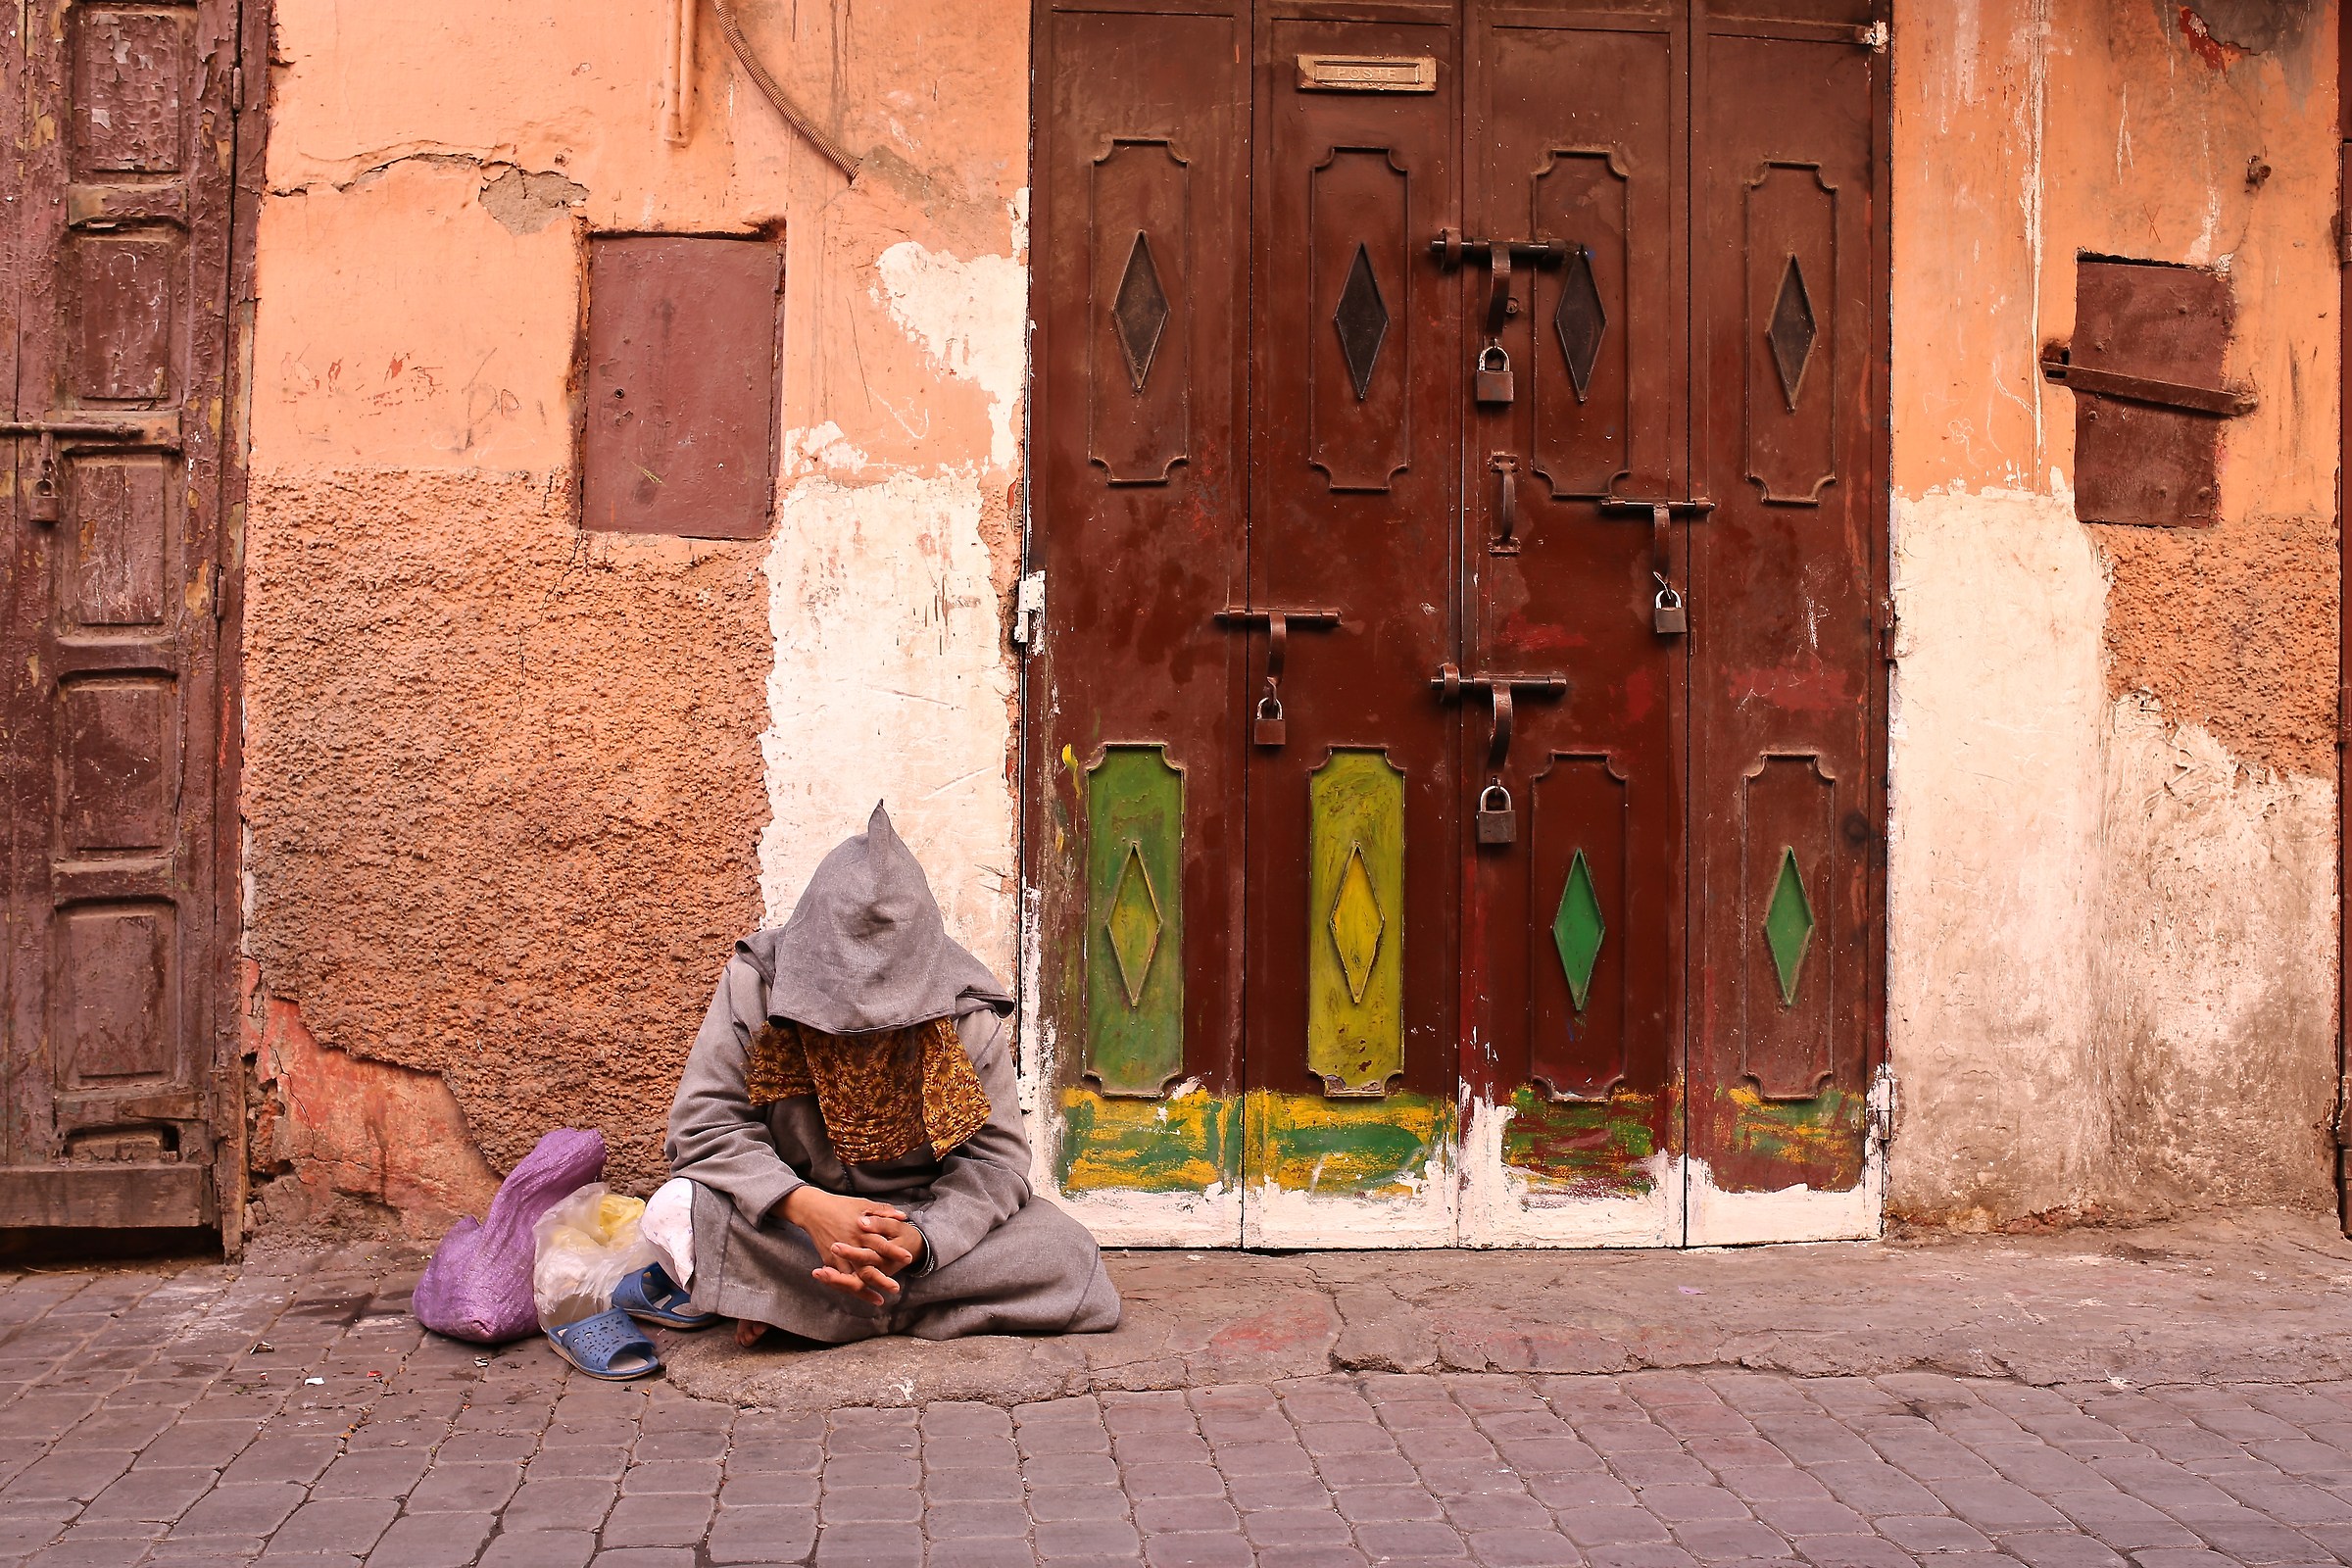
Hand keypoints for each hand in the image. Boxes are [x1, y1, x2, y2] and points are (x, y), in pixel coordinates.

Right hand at [780, 1187, 912, 1305]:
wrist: (814, 1210)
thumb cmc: (841, 1206)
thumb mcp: (864, 1204)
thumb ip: (884, 1211)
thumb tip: (903, 1216)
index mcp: (861, 1230)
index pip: (881, 1244)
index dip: (894, 1251)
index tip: (908, 1258)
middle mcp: (851, 1245)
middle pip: (867, 1266)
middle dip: (881, 1279)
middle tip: (895, 1288)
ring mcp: (839, 1255)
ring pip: (853, 1277)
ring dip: (866, 1290)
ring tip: (880, 1300)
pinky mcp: (830, 1261)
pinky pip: (842, 1279)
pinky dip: (852, 1289)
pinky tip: (862, 1296)